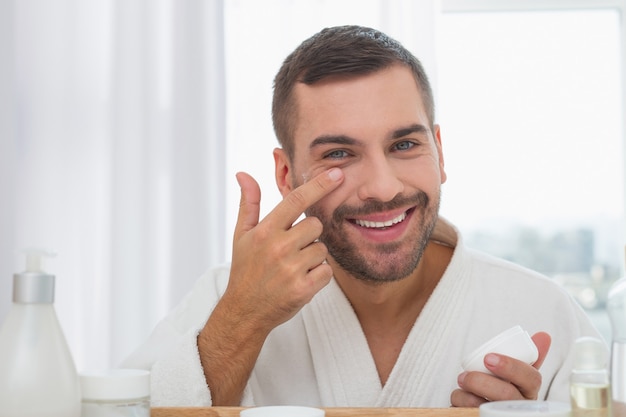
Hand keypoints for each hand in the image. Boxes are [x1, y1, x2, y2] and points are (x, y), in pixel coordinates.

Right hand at [199, 168, 343, 404]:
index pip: (296, 200)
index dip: (319, 184)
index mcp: (264, 231)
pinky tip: (301, 280)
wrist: (244, 312)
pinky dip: (319, 276)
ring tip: (293, 267)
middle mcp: (278, 247)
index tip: (337, 174)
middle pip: (315, 225)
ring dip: (313, 257)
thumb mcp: (241, 235)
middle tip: (292, 249)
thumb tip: (243, 174)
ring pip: (322, 249)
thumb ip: (249, 204)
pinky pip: (327, 271)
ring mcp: (291, 269)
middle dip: (309, 234)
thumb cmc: (245, 270)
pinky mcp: (303, 289)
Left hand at [450, 332, 551, 406]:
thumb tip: (544, 335)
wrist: (492, 411)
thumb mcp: (520, 375)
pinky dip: (460, 401)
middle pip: (507, 395)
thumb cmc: (507, 389)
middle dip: (483, 382)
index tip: (489, 357)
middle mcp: (518, 407)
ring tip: (462, 380)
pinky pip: (470, 412)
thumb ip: (529, 355)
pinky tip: (460, 396)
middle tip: (466, 374)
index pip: (531, 379)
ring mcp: (501, 416)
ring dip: (468, 392)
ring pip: (486, 406)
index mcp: (529, 391)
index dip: (511, 367)